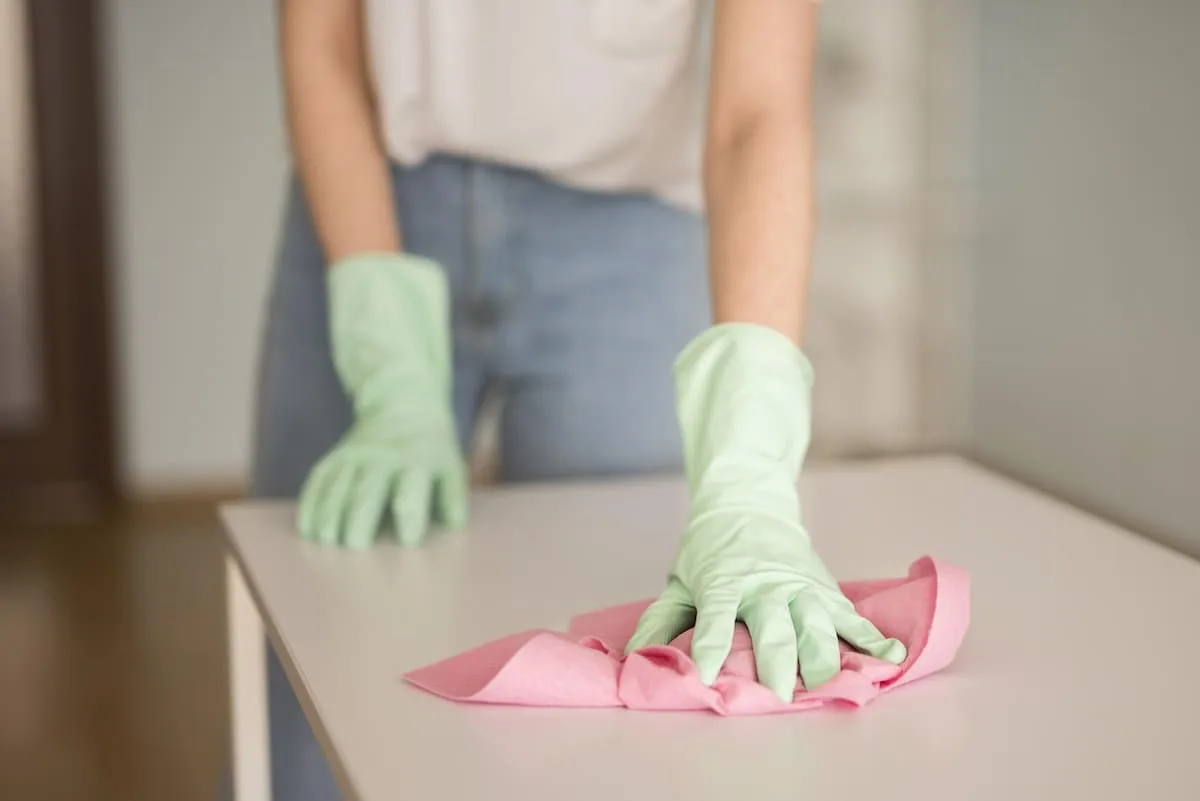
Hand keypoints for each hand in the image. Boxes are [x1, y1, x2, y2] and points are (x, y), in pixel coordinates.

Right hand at [296, 253, 467, 547]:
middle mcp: (385, 454)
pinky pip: (321, 478)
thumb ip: (449, 486)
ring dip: (334, 515)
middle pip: (370, 489)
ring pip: (340, 486)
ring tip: (328, 542)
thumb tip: (455, 520)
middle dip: (364, 517)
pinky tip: (309, 526)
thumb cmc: (431, 432)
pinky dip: (314, 502)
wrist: (402, 383)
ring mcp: (359, 451)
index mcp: (417, 455)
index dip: (412, 509)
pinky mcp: (341, 453)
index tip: (413, 534)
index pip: (412, 485)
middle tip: (358, 546)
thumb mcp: (448, 451)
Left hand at [624, 323, 903, 700]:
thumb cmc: (708, 550)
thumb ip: (660, 622)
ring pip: (815, 622)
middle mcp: (764, 585)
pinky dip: (873, 638)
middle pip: (773, 626)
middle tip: (780, 695)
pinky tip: (892, 658)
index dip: (710, 648)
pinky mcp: (824, 587)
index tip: (708, 677)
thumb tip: (634, 660)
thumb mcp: (678, 581)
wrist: (748, 501)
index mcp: (723, 583)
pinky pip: (851, 615)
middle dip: (777, 661)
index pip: (716, 619)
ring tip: (829, 685)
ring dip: (823, 654)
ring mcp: (799, 585)